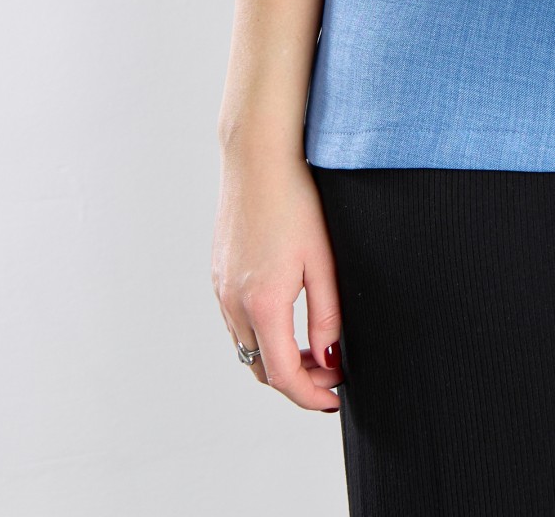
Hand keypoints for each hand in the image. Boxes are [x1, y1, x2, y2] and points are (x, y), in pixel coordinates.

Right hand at [211, 143, 344, 413]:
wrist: (257, 157)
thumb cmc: (296, 200)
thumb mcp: (323, 260)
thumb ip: (326, 316)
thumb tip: (329, 360)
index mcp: (263, 304)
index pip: (283, 375)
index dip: (311, 395)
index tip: (335, 398)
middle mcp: (234, 303)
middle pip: (262, 369)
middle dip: (297, 380)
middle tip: (331, 374)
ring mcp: (221, 290)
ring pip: (247, 348)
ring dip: (277, 359)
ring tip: (314, 351)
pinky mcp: (219, 274)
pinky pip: (237, 323)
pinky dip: (261, 336)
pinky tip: (287, 320)